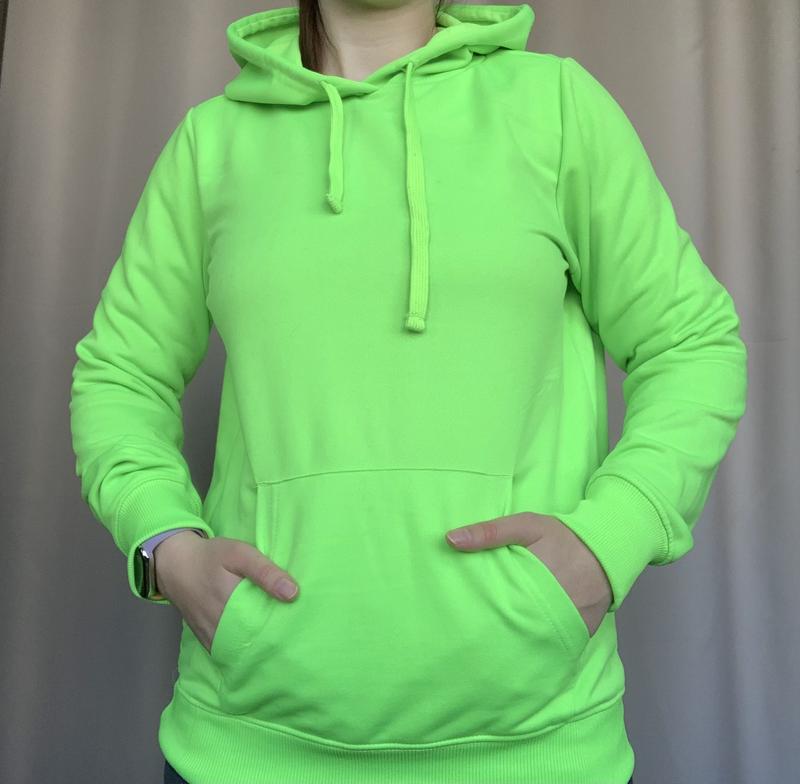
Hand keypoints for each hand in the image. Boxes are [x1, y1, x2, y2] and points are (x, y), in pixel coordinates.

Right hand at [154, 532, 299, 653]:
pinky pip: (227, 651)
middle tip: (294, 638)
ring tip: (280, 642)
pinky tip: (257, 644)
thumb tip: (293, 593)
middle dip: (274, 641)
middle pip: (254, 642)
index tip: (300, 628)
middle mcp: (220, 627)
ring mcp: (211, 637)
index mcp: (231, 604)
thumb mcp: (239, 554)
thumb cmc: (210, 556)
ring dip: (258, 648)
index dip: (283, 630)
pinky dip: (242, 650)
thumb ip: (265, 572)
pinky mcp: (206, 640)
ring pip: (241, 651)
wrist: (175, 564)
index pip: (265, 627)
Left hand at [445, 511, 611, 636]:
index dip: (476, 611)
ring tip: (488, 646)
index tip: (458, 614)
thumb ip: (489, 532)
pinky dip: (536, 644)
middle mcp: (548, 607)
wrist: (607, 552)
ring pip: (529, 639)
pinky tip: (518, 647)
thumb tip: (450, 539)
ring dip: (511, 639)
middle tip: (467, 634)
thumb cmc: (562, 537)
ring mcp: (565, 624)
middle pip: (510, 625)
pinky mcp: (578, 635)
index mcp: (531, 580)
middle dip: (490, 629)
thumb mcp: (526, 526)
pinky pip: (551, 644)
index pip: (495, 603)